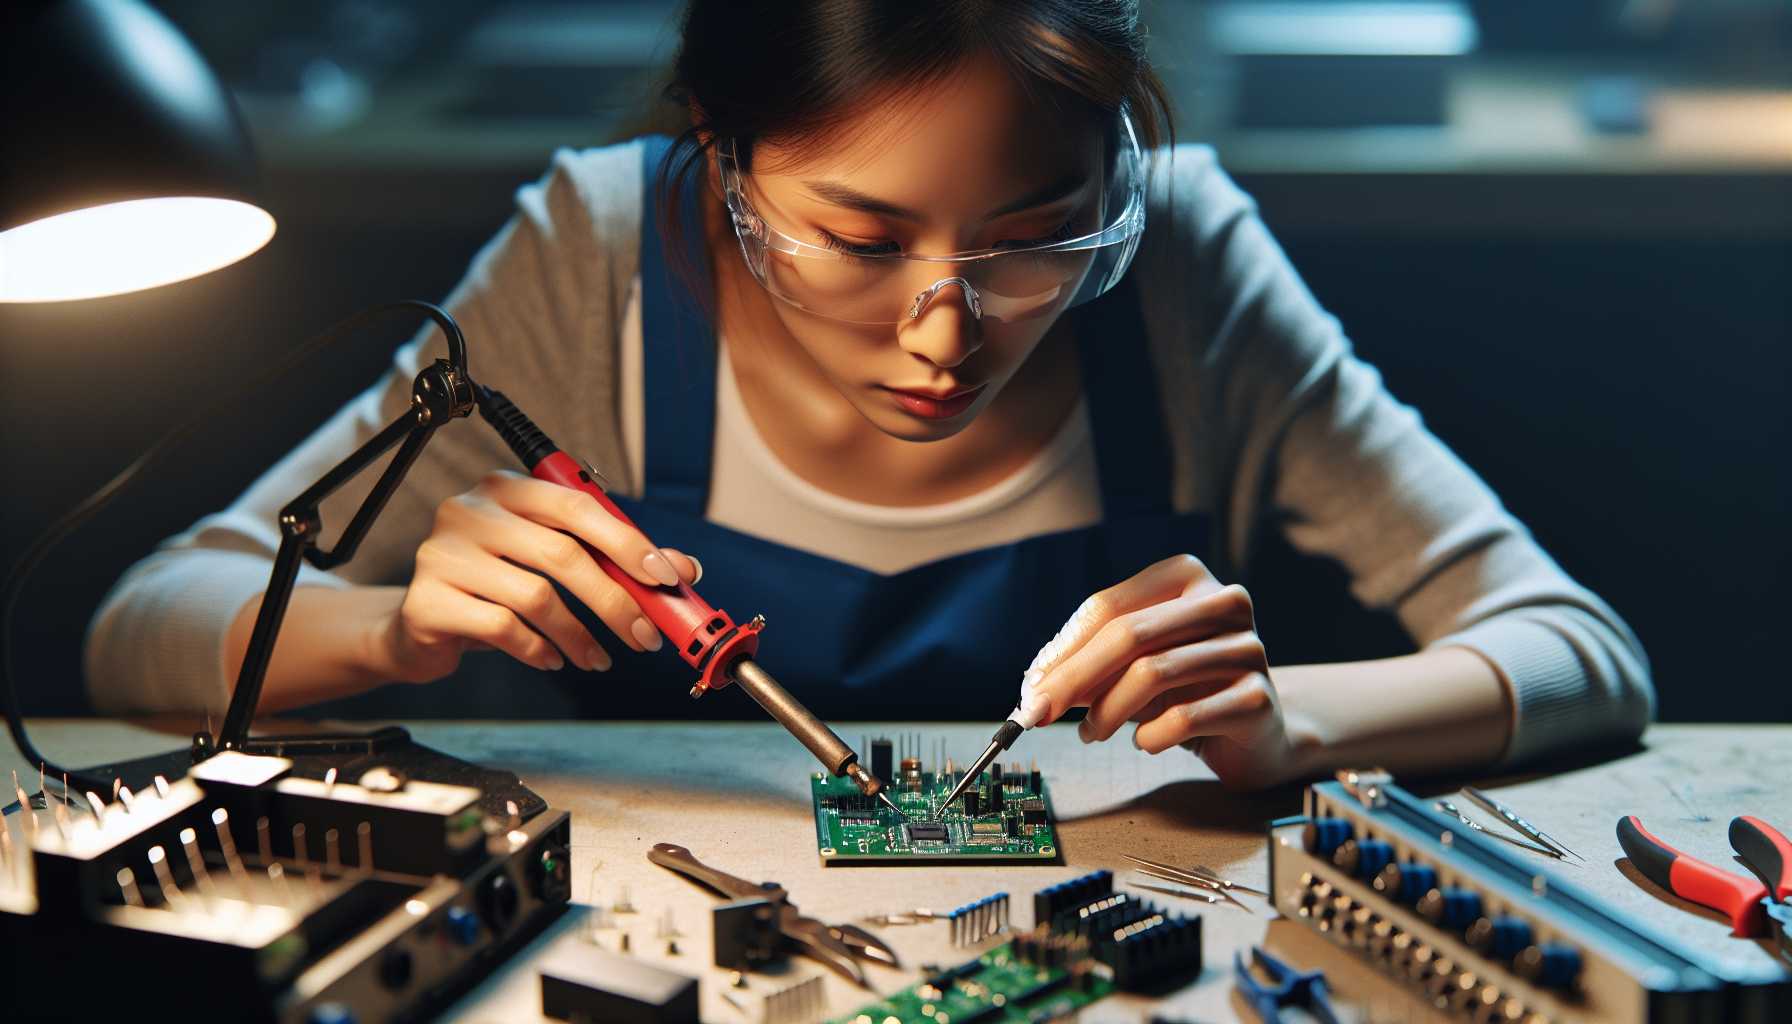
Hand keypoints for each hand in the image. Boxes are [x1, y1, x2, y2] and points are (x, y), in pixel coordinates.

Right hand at [377, 470, 698, 683]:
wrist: (421, 624)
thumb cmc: (495, 587)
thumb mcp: (554, 564)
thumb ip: (615, 560)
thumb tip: (683, 569)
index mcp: (507, 489)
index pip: (578, 506)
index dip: (627, 543)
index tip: (665, 580)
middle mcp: (470, 510)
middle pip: (562, 553)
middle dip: (615, 601)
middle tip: (644, 636)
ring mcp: (442, 553)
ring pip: (535, 596)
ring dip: (580, 636)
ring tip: (597, 658)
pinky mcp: (428, 599)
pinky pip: (501, 627)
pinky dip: (538, 649)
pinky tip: (551, 659)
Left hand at [1026, 554, 1291, 788]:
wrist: (1256, 734)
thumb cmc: (1185, 691)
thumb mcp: (1133, 666)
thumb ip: (1090, 666)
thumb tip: (1035, 686)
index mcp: (1187, 576)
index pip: (1109, 606)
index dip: (1063, 649)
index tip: (1029, 688)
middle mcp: (1224, 602)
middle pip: (1129, 635)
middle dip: (1073, 679)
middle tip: (1036, 714)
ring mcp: (1247, 647)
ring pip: (1153, 674)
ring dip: (1106, 712)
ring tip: (1090, 733)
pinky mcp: (1259, 697)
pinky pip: (1184, 718)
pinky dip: (1149, 736)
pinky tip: (1144, 742)